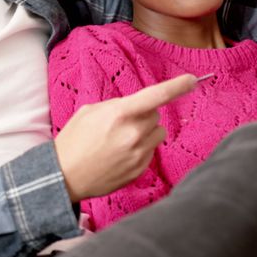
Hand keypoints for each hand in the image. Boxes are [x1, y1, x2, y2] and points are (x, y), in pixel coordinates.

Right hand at [55, 74, 197, 201]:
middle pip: (155, 115)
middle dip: (143, 115)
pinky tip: (119, 155)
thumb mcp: (89, 112)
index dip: (177, 86)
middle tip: (121, 123)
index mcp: (120, 114)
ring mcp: (138, 154)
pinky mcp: (140, 170)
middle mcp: (134, 134)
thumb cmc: (73, 142)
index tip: (192, 80)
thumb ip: (116, 105)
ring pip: (157, 133)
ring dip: (145, 132)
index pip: (157, 95)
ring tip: (121, 140)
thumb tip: (135, 106)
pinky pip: (151, 151)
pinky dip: (140, 149)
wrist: (64, 177)